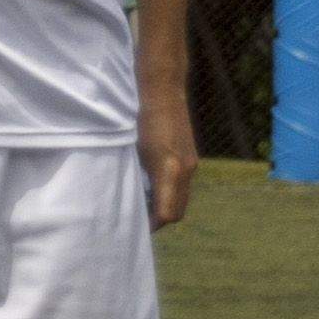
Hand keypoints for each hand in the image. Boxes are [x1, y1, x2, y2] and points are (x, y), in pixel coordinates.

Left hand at [139, 76, 197, 229]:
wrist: (162, 91)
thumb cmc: (139, 118)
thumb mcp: (131, 149)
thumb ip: (135, 176)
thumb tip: (127, 198)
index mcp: (169, 170)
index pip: (166, 214)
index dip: (151, 225)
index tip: (134, 227)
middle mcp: (186, 169)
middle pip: (177, 211)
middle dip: (159, 220)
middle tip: (137, 221)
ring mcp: (191, 164)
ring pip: (182, 199)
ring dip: (165, 206)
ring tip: (143, 205)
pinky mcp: (191, 157)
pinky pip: (183, 185)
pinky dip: (170, 193)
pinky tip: (152, 187)